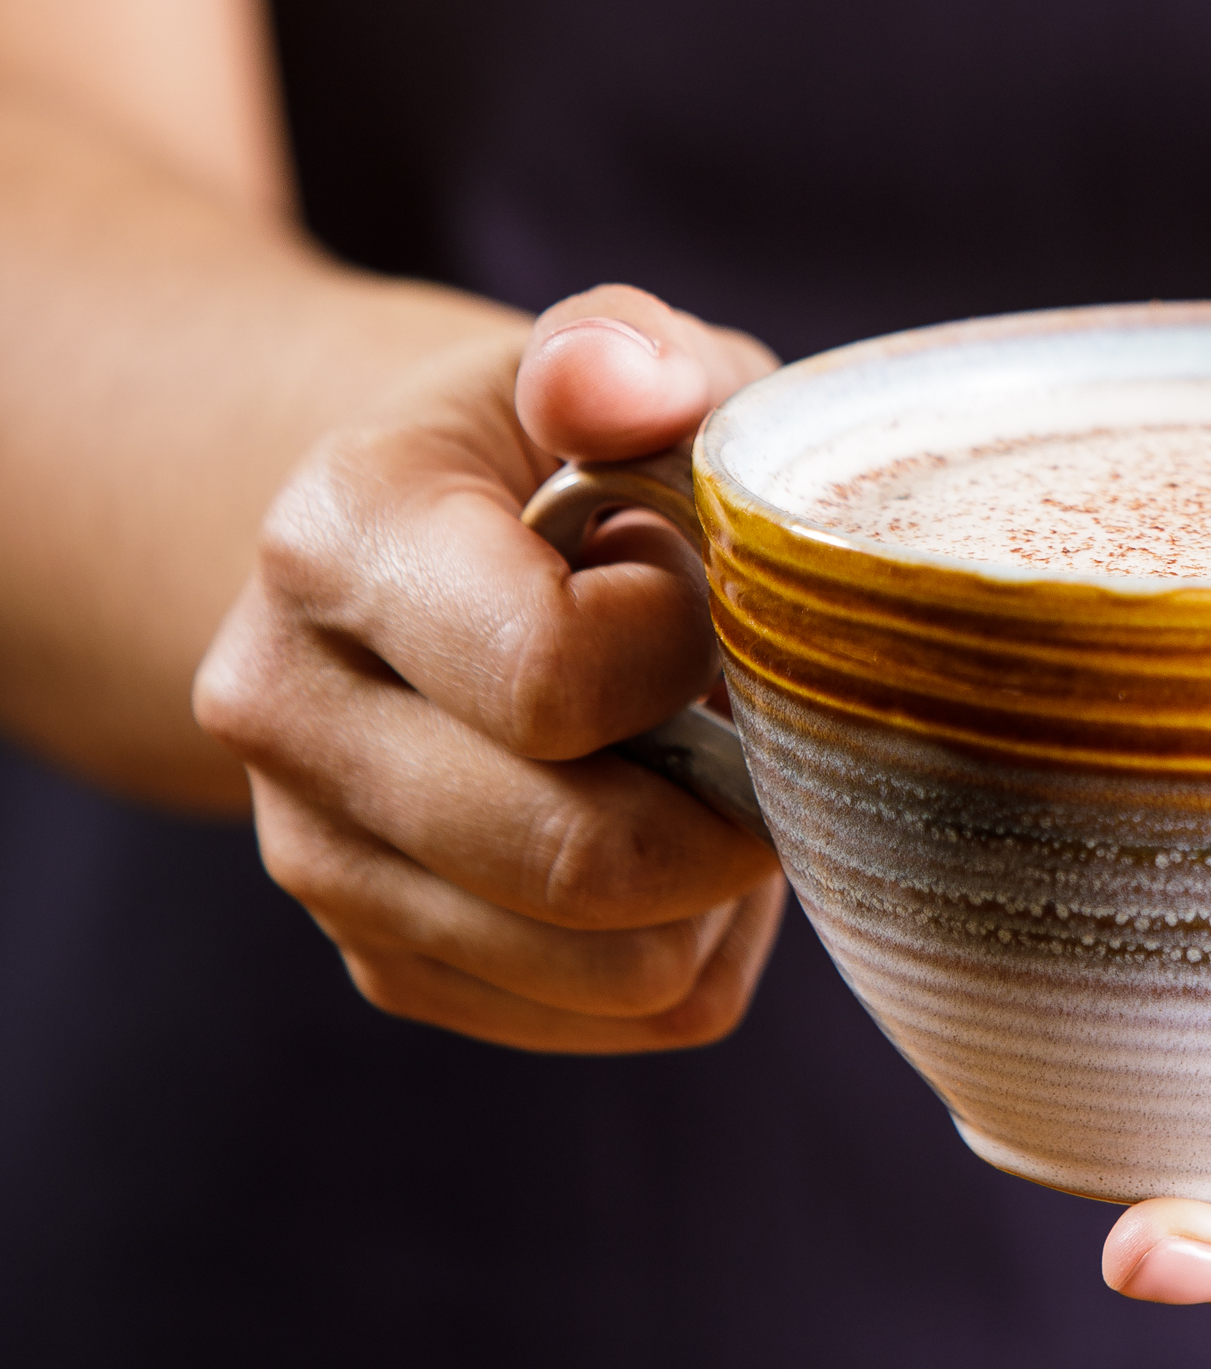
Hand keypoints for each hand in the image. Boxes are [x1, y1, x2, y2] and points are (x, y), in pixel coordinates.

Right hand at [195, 285, 786, 1051]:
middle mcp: (283, 710)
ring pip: (613, 971)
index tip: (703, 585)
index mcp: (333, 536)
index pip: (552, 674)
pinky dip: (694, 939)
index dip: (688, 644)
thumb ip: (628, 350)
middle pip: (578, 859)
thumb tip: (613, 385)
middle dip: (734, 801)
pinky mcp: (385, 961)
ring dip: (722, 882)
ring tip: (709, 754)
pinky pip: (616, 1018)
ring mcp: (320, 855)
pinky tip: (672, 821)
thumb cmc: (564, 448)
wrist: (425, 545)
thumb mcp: (611, 357)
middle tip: (770, 712)